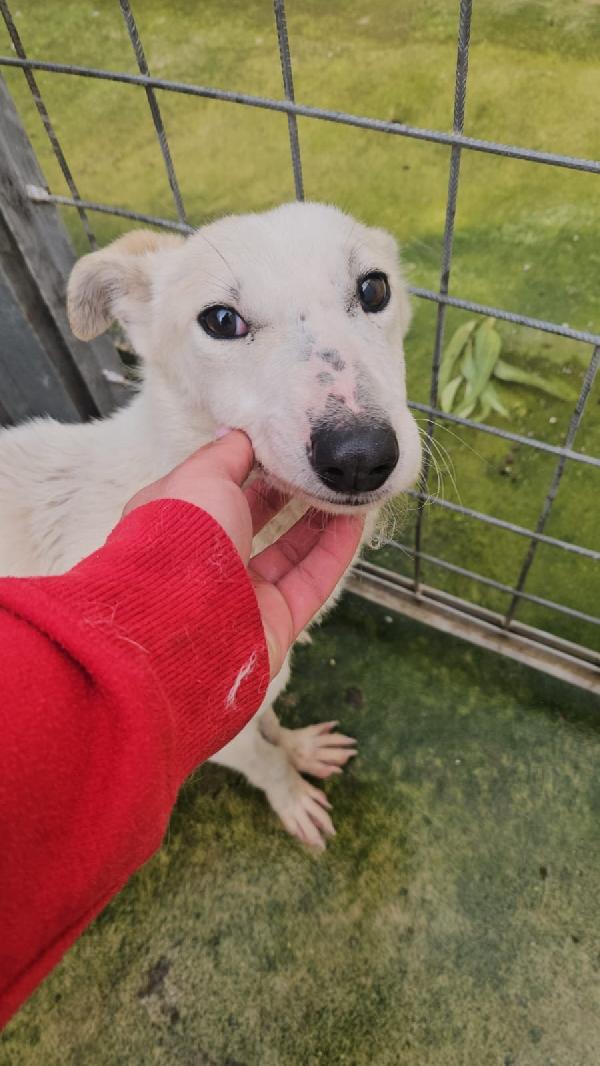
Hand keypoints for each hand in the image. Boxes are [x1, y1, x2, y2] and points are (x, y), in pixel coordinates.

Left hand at [124, 431, 363, 676]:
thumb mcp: (200, 476)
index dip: (250, 467)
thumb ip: (226, 453)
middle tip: (322, 467)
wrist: (183, 619)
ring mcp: (242, 595)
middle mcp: (208, 560)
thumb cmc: (183, 535)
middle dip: (290, 493)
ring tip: (348, 488)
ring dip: (320, 521)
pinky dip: (335, 551)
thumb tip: (244, 435)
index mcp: (179, 524)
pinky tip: (356, 520)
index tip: (284, 445)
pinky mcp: (276, 622)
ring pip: (289, 553)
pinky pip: (312, 581)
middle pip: (257, 521)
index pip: (217, 490)